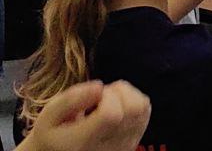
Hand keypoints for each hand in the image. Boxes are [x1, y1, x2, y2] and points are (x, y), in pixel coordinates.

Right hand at [21, 80, 150, 150]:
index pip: (112, 114)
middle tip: (98, 97)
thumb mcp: (48, 117)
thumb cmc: (53, 134)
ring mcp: (125, 147)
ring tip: (105, 102)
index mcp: (84, 143)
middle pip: (133, 109)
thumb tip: (99, 86)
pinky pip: (145, 111)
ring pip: (143, 107)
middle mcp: (109, 148)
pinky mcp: (134, 142)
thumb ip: (70, 100)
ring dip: (127, 94)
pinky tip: (115, 106)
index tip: (92, 96)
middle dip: (119, 91)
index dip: (107, 96)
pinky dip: (134, 101)